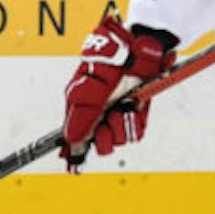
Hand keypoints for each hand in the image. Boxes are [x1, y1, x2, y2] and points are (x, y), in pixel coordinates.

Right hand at [60, 14, 175, 171]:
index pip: (72, 136)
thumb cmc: (113, 56)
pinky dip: (133, 123)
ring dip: (119, 127)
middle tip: (105, 122)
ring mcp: (116, 113)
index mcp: (79, 104)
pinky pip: (134, 134)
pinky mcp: (135, 113)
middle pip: (95, 144)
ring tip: (121, 108)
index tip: (72, 168)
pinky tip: (132, 108)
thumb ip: (82, 112)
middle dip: (101, 138)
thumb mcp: (91, 82)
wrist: (143, 45)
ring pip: (116, 141)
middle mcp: (97, 112)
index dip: (72, 153)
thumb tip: (71, 139)